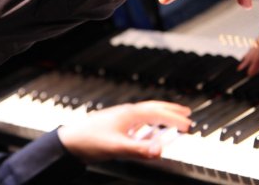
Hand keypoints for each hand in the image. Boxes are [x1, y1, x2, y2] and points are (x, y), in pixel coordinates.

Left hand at [57, 101, 190, 162]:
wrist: (69, 142)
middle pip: (153, 108)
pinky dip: (148, 126)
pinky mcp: (115, 127)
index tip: (189, 125)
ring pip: (145, 114)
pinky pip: (137, 123)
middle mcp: (126, 113)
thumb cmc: (89, 141)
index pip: (157, 113)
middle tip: (186, 113)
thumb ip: (140, 149)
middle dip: (170, 111)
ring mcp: (120, 119)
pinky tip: (147, 133)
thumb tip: (160, 150)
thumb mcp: (117, 147)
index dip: (174, 119)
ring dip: (160, 116)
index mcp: (129, 114)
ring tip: (170, 120)